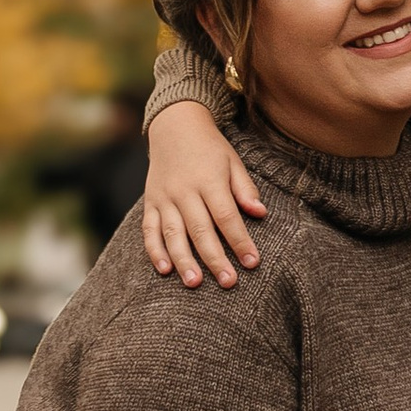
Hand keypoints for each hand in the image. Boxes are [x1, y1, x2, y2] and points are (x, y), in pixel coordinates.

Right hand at [142, 100, 267, 286]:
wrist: (174, 127)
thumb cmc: (210, 149)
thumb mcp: (233, 162)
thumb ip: (245, 189)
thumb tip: (260, 213)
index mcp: (209, 180)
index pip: (226, 216)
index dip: (240, 240)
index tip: (252, 262)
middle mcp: (184, 191)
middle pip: (201, 230)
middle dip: (215, 258)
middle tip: (229, 282)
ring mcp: (164, 198)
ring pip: (173, 233)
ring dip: (184, 260)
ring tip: (195, 283)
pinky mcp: (150, 203)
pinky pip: (150, 230)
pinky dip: (155, 250)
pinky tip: (164, 269)